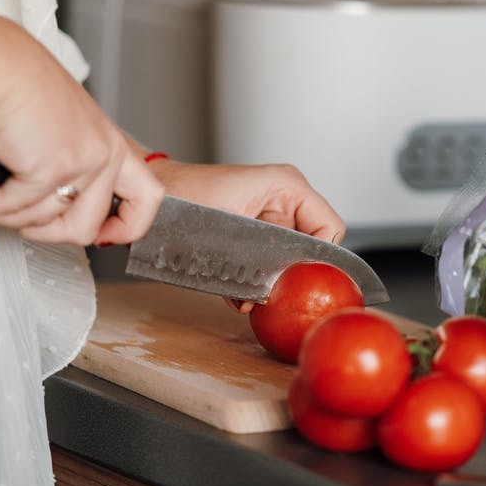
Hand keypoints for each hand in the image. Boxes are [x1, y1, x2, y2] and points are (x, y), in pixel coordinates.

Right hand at [0, 24, 164, 245]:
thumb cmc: (13, 84)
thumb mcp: (58, 123)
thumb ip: (69, 155)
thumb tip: (53, 195)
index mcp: (110, 141)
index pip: (148, 196)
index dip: (128, 226)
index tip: (103, 236)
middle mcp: (104, 152)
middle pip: (87, 227)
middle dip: (47, 233)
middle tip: (21, 220)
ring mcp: (82, 163)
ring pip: (45, 223)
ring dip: (8, 217)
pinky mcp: (51, 169)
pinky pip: (14, 210)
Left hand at [146, 159, 346, 313]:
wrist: (155, 203)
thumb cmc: (185, 200)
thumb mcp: (234, 226)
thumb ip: (267, 255)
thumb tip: (280, 287)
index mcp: (289, 187)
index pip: (330, 228)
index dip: (323, 259)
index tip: (306, 282)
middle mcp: (285, 201)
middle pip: (313, 247)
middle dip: (295, 276)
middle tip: (279, 295)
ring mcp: (270, 218)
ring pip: (291, 260)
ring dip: (274, 284)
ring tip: (253, 298)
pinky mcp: (254, 237)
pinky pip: (269, 264)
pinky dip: (256, 284)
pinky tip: (240, 296)